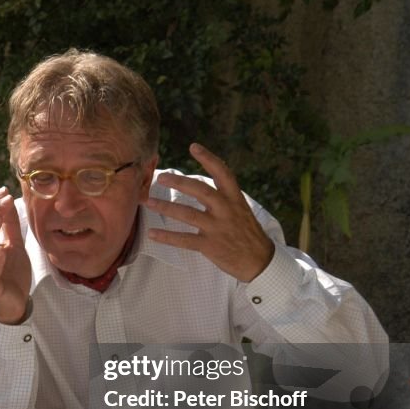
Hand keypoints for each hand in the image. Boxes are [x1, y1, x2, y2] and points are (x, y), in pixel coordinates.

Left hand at [145, 143, 273, 281]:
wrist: (260, 261)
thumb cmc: (247, 234)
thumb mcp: (241, 210)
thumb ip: (223, 199)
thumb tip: (200, 188)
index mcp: (235, 198)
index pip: (223, 173)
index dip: (208, 158)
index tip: (193, 147)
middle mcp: (226, 210)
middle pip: (200, 191)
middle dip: (179, 183)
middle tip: (160, 178)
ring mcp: (218, 228)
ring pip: (188, 214)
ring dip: (166, 207)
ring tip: (149, 202)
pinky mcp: (210, 245)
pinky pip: (184, 240)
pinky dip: (167, 237)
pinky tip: (152, 233)